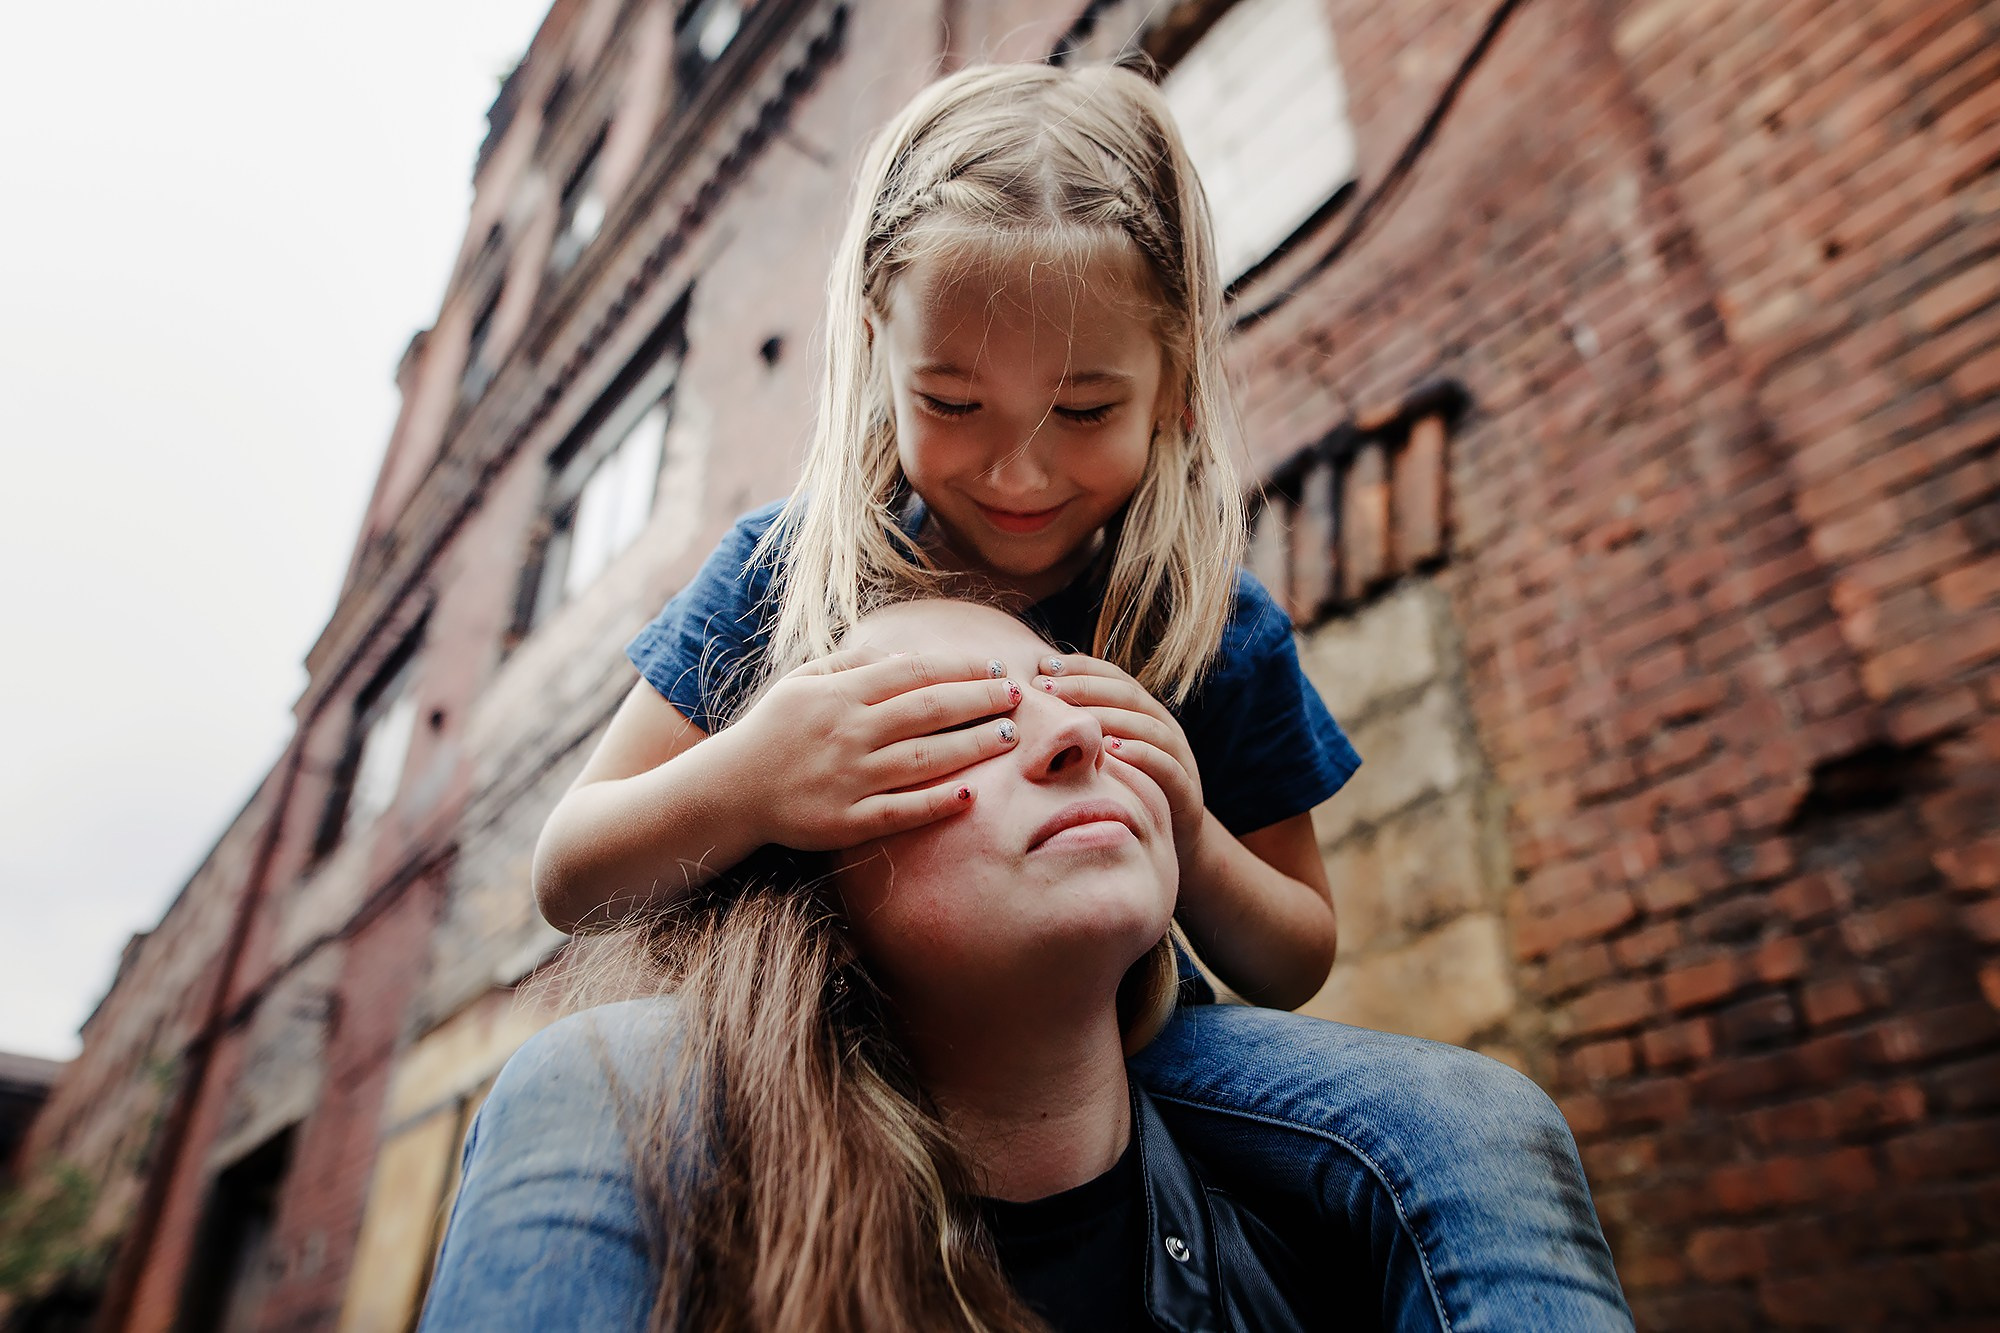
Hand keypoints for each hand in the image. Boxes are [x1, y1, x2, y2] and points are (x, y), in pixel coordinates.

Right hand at [725, 645, 1022, 850]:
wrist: (727, 790)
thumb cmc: (772, 731)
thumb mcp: (802, 682)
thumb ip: (850, 664)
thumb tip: (900, 652)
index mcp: (839, 693)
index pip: (913, 672)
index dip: (959, 668)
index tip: (995, 668)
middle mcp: (847, 732)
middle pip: (928, 710)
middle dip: (980, 700)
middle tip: (1018, 695)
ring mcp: (848, 778)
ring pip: (923, 758)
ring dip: (972, 745)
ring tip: (1008, 735)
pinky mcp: (845, 821)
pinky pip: (899, 811)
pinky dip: (935, 804)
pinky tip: (970, 795)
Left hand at [1032, 654, 1205, 870]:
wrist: (1172, 841)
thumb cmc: (1126, 794)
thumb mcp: (1102, 759)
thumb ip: (1080, 730)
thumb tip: (1033, 701)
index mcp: (1143, 713)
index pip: (1113, 677)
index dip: (1080, 668)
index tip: (1042, 666)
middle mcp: (1163, 727)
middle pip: (1127, 695)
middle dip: (1084, 687)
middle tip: (1045, 689)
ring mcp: (1179, 756)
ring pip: (1148, 725)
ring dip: (1110, 717)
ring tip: (1074, 717)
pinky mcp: (1187, 789)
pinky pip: (1167, 764)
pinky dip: (1141, 754)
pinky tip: (1112, 751)